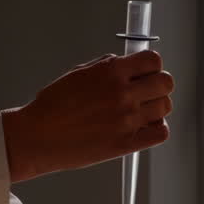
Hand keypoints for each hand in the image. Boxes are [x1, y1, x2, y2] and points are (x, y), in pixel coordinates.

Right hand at [1, 51, 173, 182]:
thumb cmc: (52, 107)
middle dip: (158, 85)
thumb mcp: (78, 74)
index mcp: (110, 72)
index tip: (147, 71)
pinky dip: (155, 129)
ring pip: (165, 107)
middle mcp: (122, 94)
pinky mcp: (126, 143)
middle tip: (148, 91)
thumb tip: (127, 63)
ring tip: (141, 111)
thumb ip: (107, 67)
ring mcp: (126, 119)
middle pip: (165, 83)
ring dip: (156, 107)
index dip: (152, 65)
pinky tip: (141, 127)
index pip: (153, 60)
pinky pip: (160, 132)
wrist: (38, 137)